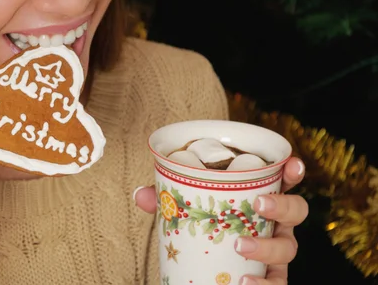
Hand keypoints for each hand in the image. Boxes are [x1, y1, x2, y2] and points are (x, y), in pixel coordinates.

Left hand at [134, 157, 307, 284]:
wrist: (203, 274)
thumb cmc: (202, 231)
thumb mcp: (184, 213)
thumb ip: (165, 202)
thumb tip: (142, 195)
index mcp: (258, 200)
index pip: (283, 182)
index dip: (292, 171)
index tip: (290, 164)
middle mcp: (274, 225)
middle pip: (296, 211)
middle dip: (283, 205)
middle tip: (258, 204)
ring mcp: (275, 254)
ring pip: (288, 249)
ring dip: (267, 247)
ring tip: (241, 246)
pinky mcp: (270, 280)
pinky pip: (277, 284)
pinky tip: (245, 283)